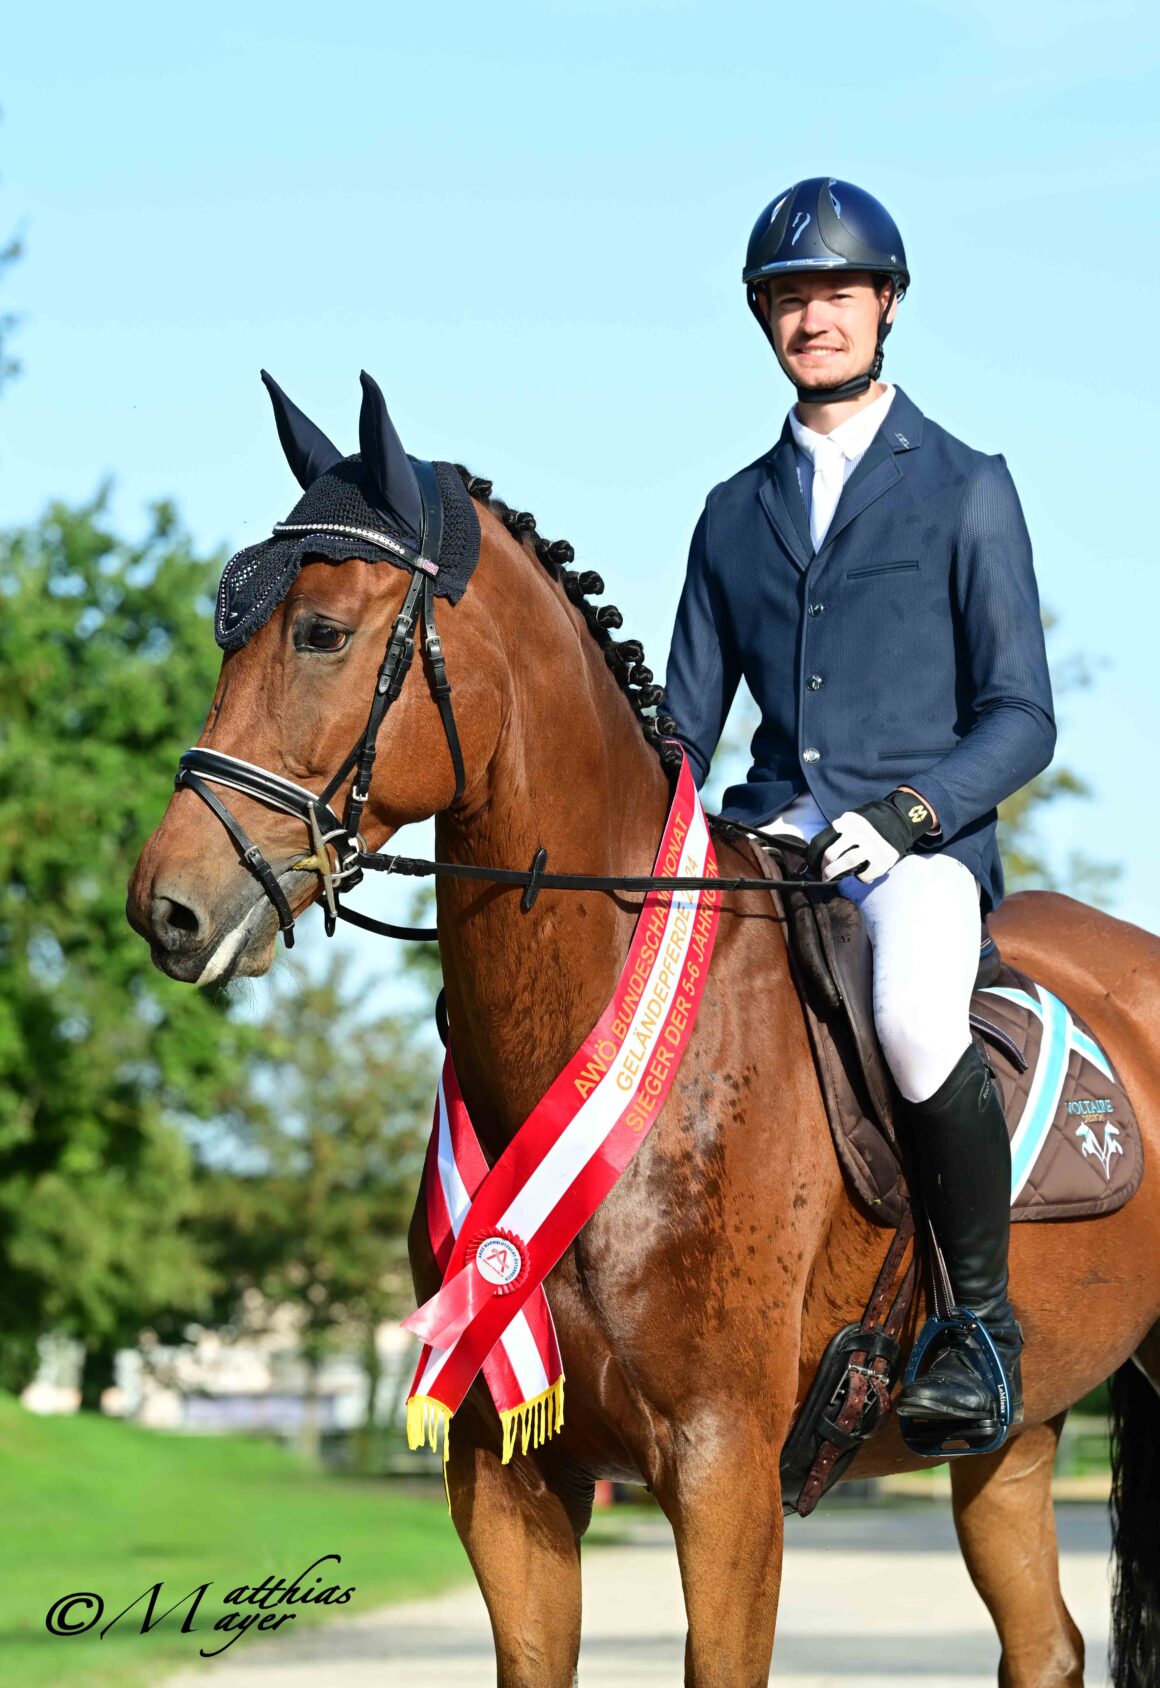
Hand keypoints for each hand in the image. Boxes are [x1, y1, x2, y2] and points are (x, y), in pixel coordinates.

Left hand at [805, 789, 935, 884]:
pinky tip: (861, 875)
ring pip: (847, 861)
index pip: (822, 841)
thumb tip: (818, 854)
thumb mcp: (852, 822)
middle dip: (824, 867)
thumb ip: (838, 833)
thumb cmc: (869, 826)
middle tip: (823, 874)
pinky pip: (864, 874)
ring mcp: (871, 846)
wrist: (899, 820)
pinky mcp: (882, 859)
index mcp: (846, 823)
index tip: (813, 864)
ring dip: (834, 873)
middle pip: (831, 853)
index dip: (813, 856)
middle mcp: (857, 833)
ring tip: (830, 878)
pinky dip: (860, 877)